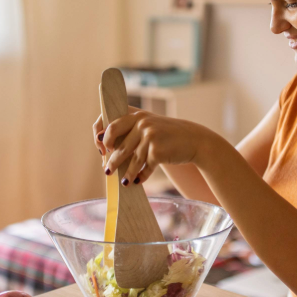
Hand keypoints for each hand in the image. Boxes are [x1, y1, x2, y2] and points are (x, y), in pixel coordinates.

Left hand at [92, 111, 208, 185]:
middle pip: (119, 146)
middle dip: (112, 161)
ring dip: (127, 174)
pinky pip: (145, 167)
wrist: (194, 140)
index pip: (111, 125)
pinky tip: (139, 181)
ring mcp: (149, 136)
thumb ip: (130, 131)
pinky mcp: (156, 151)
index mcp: (136, 115)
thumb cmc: (168, 135)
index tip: (103, 149)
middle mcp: (142, 123)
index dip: (103, 137)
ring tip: (124, 181)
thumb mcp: (149, 125)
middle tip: (107, 171)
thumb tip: (107, 151)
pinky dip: (142, 176)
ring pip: (132, 160)